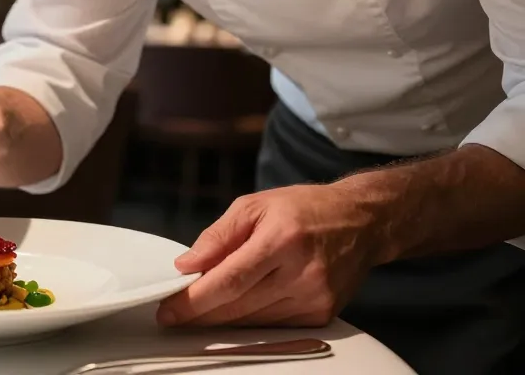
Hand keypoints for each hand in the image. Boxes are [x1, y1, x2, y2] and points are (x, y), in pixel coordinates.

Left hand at [157, 184, 381, 327]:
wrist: (361, 221)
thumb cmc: (304, 208)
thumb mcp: (254, 204)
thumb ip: (218, 235)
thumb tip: (186, 265)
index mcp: (282, 239)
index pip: (230, 279)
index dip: (195, 300)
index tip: (168, 309)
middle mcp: (302, 272)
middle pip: (239, 306)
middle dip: (200, 314)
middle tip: (172, 315)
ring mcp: (315, 298)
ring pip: (254, 321)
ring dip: (220, 321)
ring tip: (196, 312)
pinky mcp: (322, 314)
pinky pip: (274, 326)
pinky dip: (248, 322)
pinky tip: (230, 314)